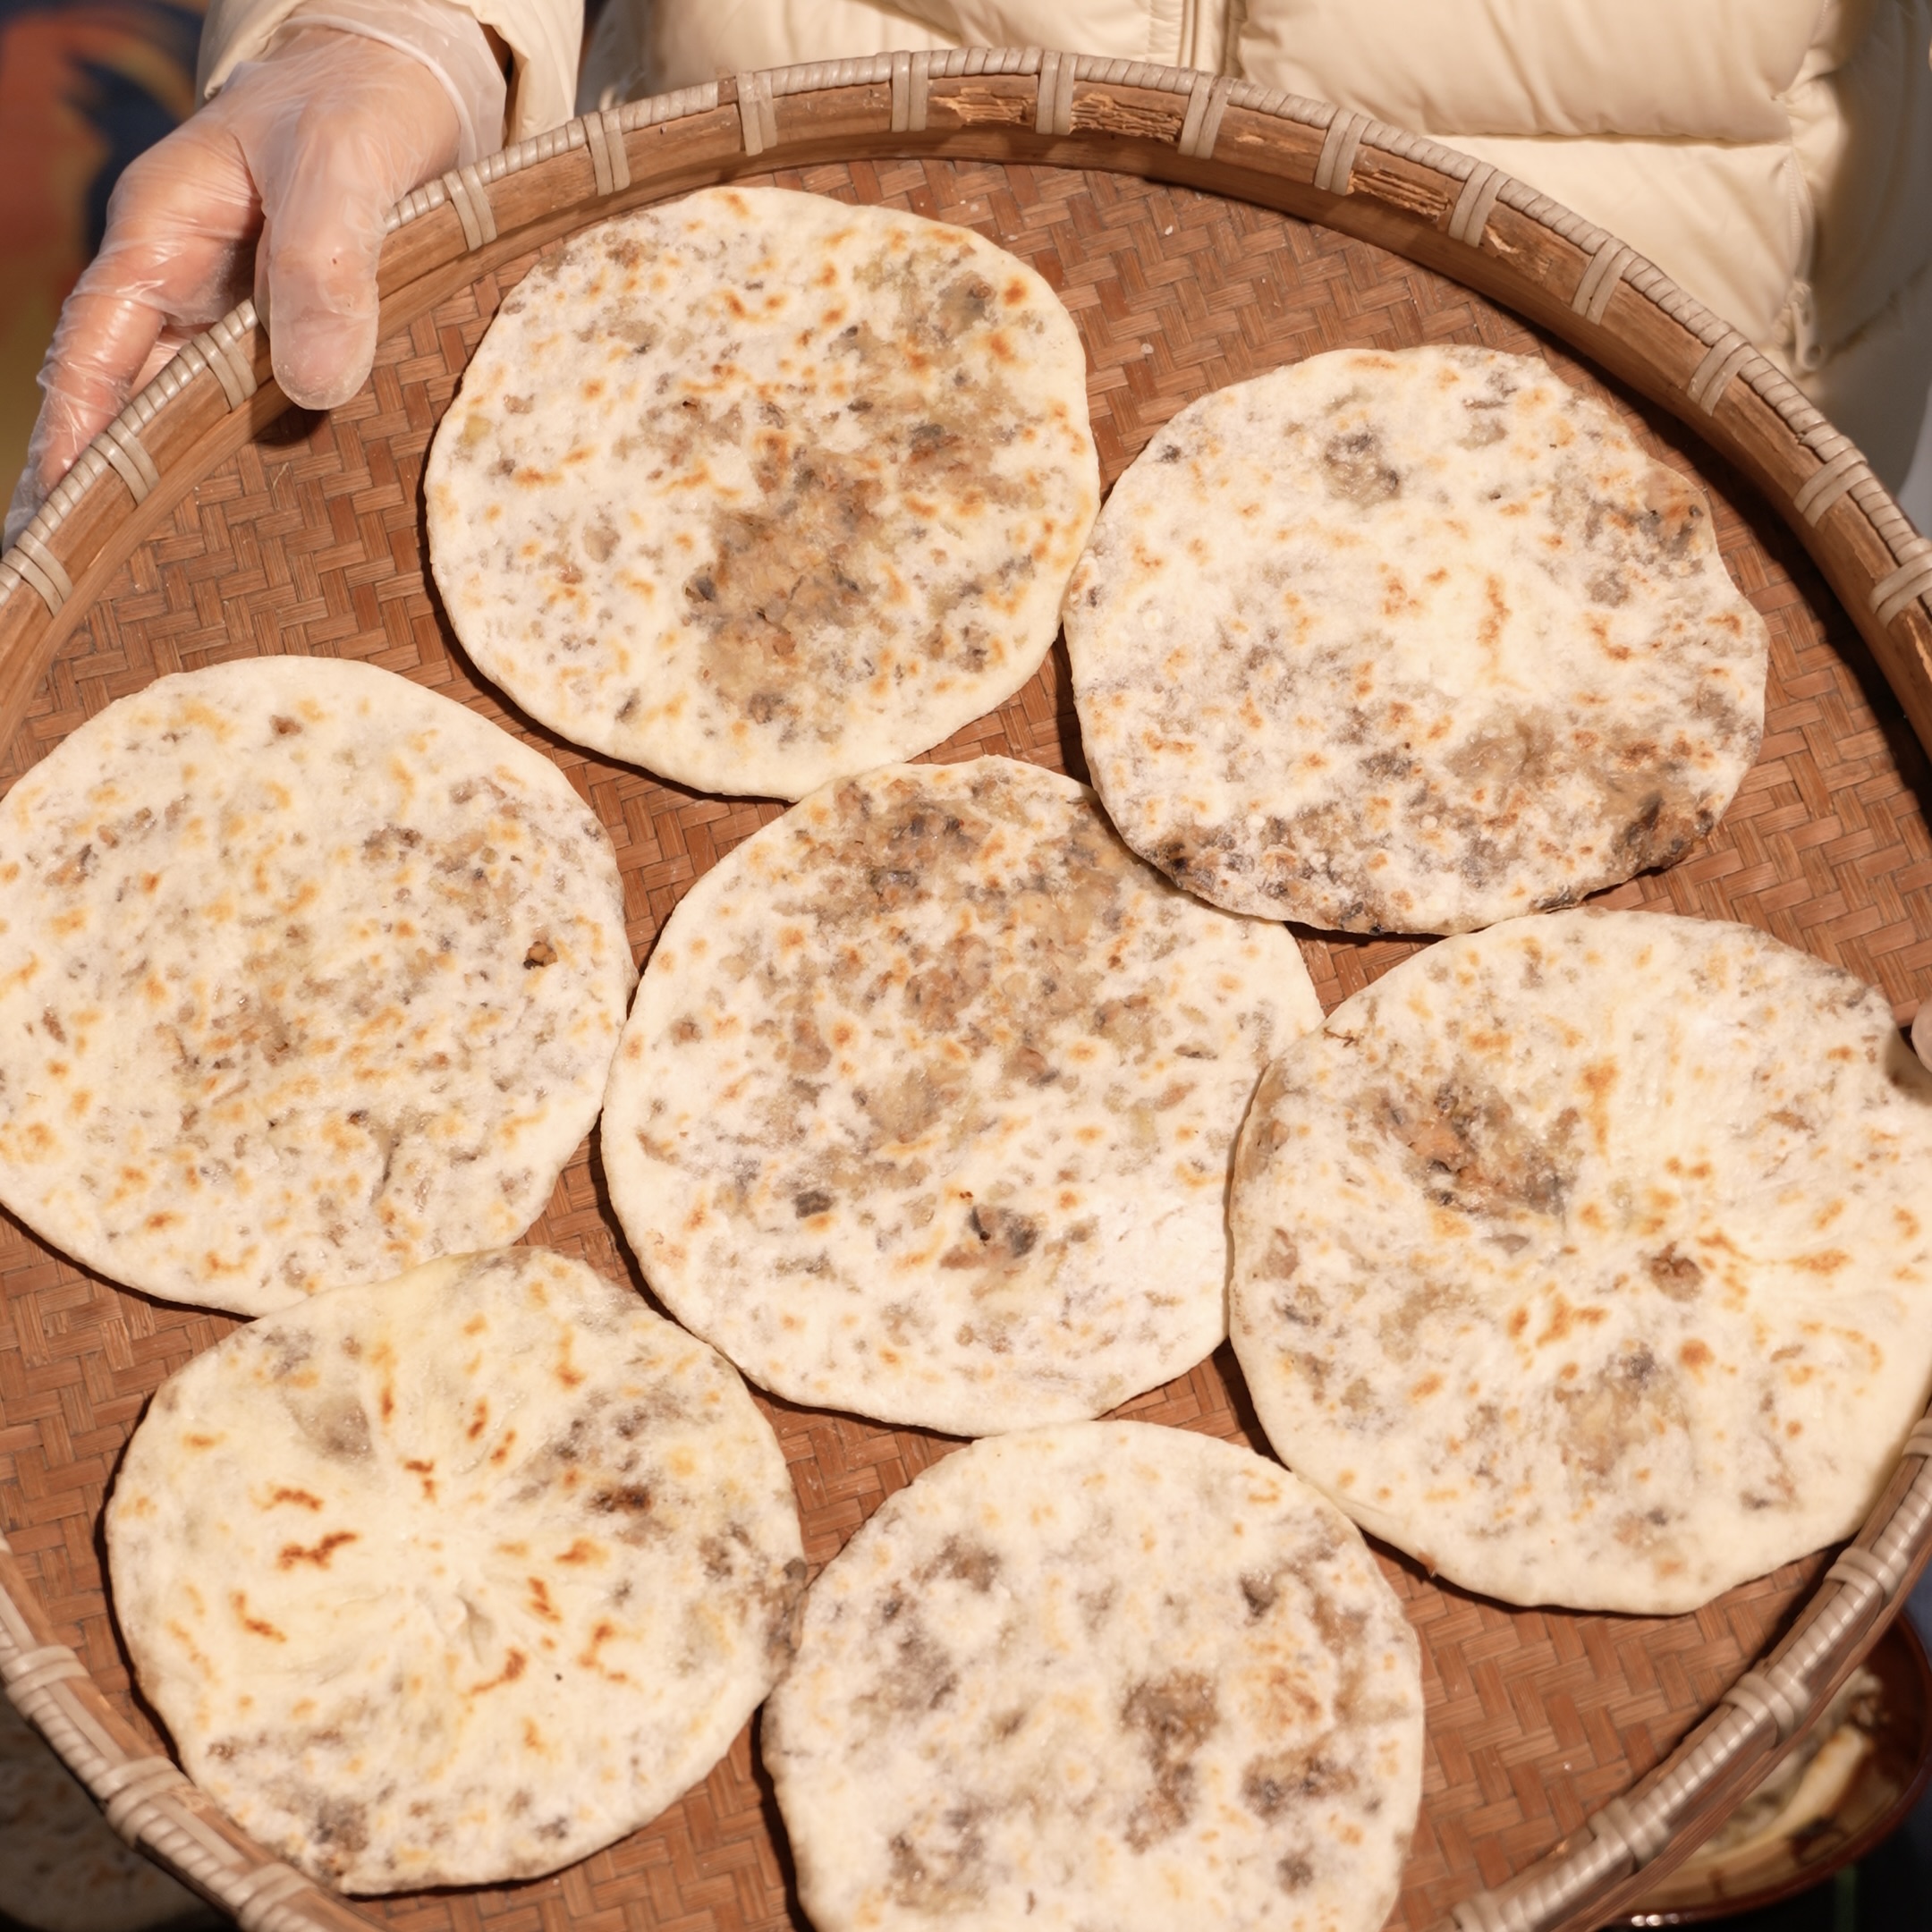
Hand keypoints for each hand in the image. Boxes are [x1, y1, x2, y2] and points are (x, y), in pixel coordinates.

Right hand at [7, 2, 503, 546]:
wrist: (415, 81)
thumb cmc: (362, 103)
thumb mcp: (343, 165)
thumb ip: (324, 260)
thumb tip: (312, 384)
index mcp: (166, 237)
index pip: (98, 352)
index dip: (80, 437)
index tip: (68, 520)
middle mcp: (191, 288)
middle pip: (132, 401)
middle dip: (112, 491)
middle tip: (97, 589)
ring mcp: (242, 319)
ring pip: (196, 416)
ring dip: (184, 493)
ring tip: (169, 591)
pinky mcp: (300, 339)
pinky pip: (264, 412)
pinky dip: (257, 469)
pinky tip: (268, 536)